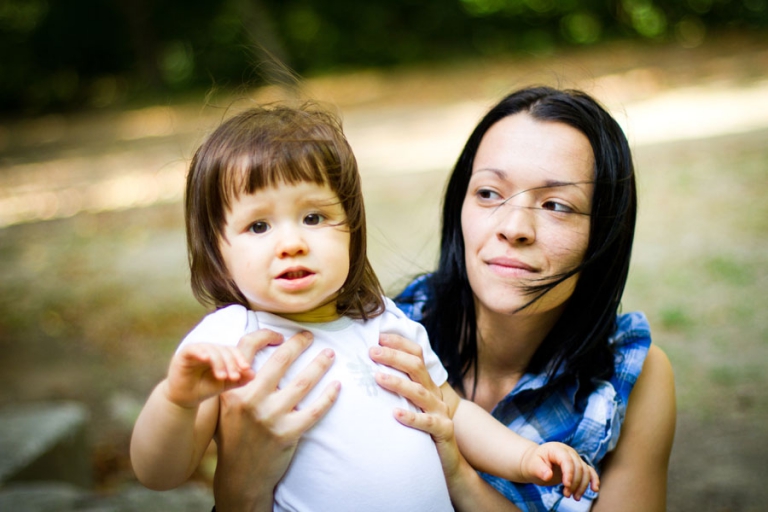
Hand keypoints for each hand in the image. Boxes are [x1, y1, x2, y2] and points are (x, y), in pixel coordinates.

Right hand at [165, 343, 254, 408]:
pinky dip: (201, 352)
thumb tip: (253, 374)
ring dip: (219, 363)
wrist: (185, 398)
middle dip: (231, 363)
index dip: (240, 358)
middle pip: (224, 350)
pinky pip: (194, 349)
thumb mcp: (226, 384)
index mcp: (221, 353)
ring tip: (222, 377)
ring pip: (212, 350)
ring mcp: (197, 349)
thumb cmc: (206, 388)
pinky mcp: (184, 353)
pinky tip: (206, 359)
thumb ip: (240, 379)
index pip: (233, 351)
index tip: (246, 369)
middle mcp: (210, 349)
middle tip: (234, 377)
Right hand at [214, 329, 340, 511]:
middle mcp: (251, 400)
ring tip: (329, 354)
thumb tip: (254, 350)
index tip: (280, 334)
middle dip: (299, 343)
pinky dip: (329, 396)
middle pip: (281, 360)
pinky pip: (315, 409)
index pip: (247, 349)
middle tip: (309, 336)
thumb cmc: (234, 435)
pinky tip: (337, 385)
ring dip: (320, 364)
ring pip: (303, 382)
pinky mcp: (288, 433)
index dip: (265, 335)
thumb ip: (237, 380)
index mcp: (233, 389)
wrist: (240, 475)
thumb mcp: (225, 405)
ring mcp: (271, 417)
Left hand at [370, 333, 461, 477]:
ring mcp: (440, 411)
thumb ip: (400, 388)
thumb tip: (371, 369)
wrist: (450, 461)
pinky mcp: (444, 430)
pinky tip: (395, 414)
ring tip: (378, 377)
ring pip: (419, 392)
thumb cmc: (423, 431)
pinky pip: (427, 422)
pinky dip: (411, 417)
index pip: (417, 355)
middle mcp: (435, 393)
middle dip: (394, 357)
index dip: (400, 343)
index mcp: (427, 384)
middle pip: (416, 367)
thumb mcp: (413, 405)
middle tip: (372, 352)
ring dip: (398, 383)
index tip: (379, 337)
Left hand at [520, 442, 599, 500]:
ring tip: (575, 497)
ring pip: (585, 471)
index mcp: (556, 449)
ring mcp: (574, 458)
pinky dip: (593, 480)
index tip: (566, 485)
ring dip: (582, 486)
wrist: (535, 463)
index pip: (567, 460)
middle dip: (574, 483)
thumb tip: (548, 475)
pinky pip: (589, 471)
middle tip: (566, 495)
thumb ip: (539, 469)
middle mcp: (568, 452)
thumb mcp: (533, 465)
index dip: (569, 473)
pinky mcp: (578, 466)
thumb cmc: (534, 463)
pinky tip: (594, 489)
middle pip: (578, 467)